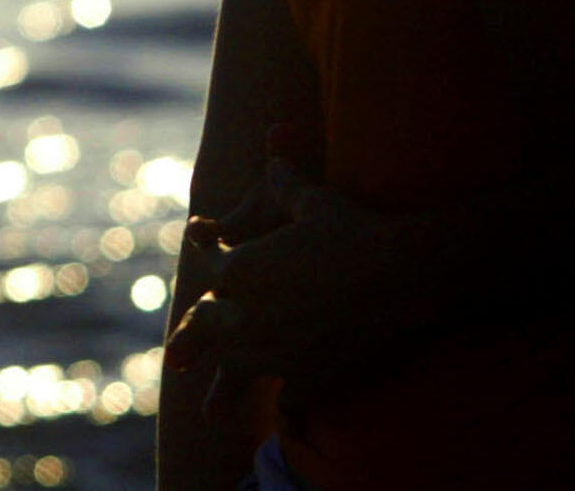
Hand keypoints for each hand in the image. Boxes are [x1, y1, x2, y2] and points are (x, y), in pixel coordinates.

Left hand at [167, 159, 414, 420]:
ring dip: (225, 384)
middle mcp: (247, 315)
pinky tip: (288, 408)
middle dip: (192, 339)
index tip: (203, 258)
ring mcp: (275, 351)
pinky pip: (290, 397)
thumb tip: (275, 163)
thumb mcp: (314, 200)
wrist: (398, 274)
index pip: (211, 267)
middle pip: (207, 329)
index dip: (206, 257)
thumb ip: (287, 185)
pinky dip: (288, 401)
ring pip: (238, 370)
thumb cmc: (352, 229)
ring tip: (211, 411)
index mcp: (240, 269)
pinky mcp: (309, 377)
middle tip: (176, 359)